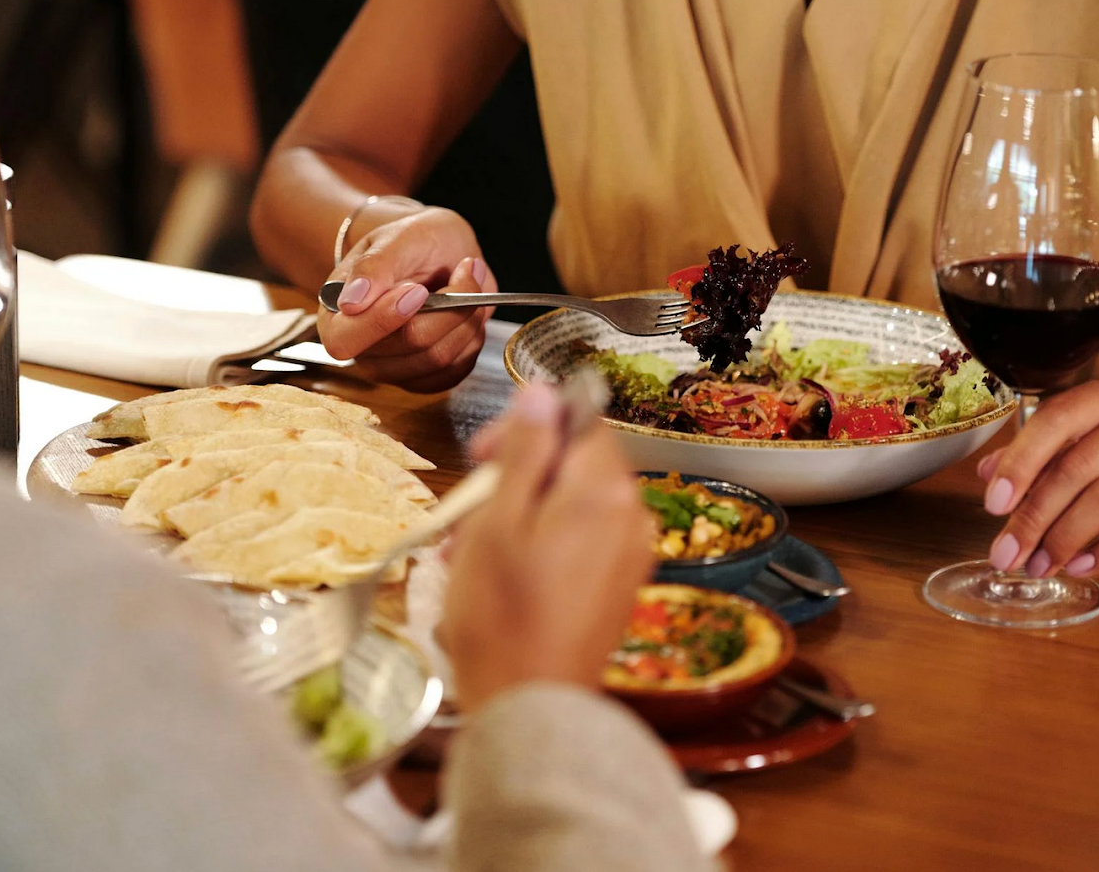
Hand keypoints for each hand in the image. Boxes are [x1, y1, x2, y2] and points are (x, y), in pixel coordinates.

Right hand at [318, 206, 496, 392]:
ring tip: (466, 284)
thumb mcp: (395, 238)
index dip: (384, 319)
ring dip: (466, 317)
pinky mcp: (427, 379)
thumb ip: (372, 267)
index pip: (346, 340)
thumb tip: (350, 304)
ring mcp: (395, 369)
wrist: (439, 251)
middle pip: (411, 344)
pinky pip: (458, 368)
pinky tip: (467, 311)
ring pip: (441, 357)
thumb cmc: (411, 242)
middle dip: (448, 305)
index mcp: (336, 318)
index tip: (417, 289)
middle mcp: (362, 351)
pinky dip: (472, 336)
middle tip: (462, 270)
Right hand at [439, 383, 654, 710]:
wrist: (530, 706)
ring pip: (572, 504)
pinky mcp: (620, 585)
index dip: (527, 428)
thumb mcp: (497, 521)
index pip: (578, 421)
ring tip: (470, 551)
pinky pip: (581, 540)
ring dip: (521, 512)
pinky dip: (541, 542)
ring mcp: (631, 554)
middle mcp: (632, 516)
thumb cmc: (502, 616)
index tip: (481, 455)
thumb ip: (525, 451)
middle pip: (575, 463)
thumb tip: (542, 393)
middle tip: (467, 512)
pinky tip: (500, 572)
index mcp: (605, 491)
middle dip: (517, 476)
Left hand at [979, 378, 1098, 577]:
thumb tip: (987, 474)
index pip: (1056, 420)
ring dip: (1064, 539)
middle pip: (1077, 466)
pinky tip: (1079, 566)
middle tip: (1007, 553)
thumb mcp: (1087, 454)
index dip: (1020, 462)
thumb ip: (1039, 458)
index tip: (992, 504)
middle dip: (1034, 516)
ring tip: (1040, 566)